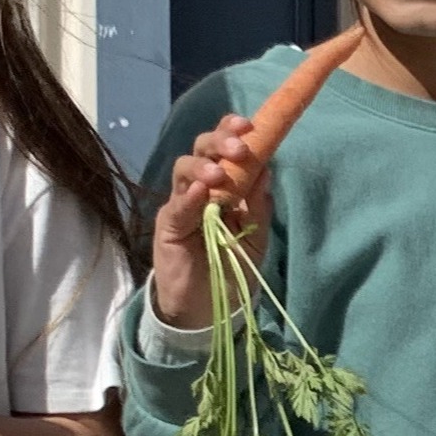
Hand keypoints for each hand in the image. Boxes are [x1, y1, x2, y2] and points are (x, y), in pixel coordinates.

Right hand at [151, 114, 272, 329]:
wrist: (207, 310)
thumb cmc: (230, 269)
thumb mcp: (254, 236)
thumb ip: (259, 205)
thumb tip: (266, 168)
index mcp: (222, 184)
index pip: (222, 148)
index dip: (231, 131)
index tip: (251, 125)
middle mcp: (198, 188)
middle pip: (200, 149)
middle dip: (219, 141)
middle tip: (239, 147)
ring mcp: (180, 205)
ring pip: (183, 169)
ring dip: (202, 167)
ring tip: (219, 176)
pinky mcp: (168, 226)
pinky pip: (176, 205)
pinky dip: (189, 196)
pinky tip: (202, 192)